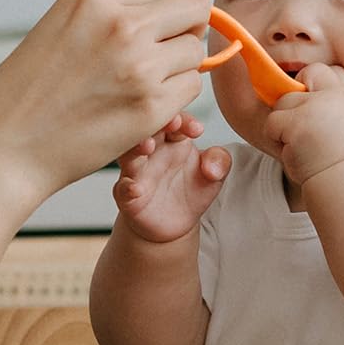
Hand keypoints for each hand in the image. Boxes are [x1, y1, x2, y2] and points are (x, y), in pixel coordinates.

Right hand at [0, 0, 212, 198]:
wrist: (4, 147)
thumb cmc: (28, 92)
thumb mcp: (64, 23)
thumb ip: (119, 7)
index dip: (181, 1)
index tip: (176, 19)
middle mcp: (121, 24)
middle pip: (194, 10)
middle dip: (186, 29)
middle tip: (160, 52)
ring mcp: (139, 65)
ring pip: (195, 52)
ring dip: (178, 67)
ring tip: (140, 82)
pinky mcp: (151, 106)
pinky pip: (191, 89)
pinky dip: (174, 99)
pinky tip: (139, 105)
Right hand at [115, 114, 230, 243]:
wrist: (175, 223)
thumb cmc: (192, 191)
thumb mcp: (214, 176)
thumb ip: (220, 163)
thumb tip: (211, 167)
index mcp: (173, 140)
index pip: (175, 121)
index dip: (184, 121)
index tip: (197, 130)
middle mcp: (152, 152)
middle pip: (148, 130)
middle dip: (156, 124)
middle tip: (171, 123)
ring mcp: (137, 173)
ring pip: (130, 155)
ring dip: (136, 148)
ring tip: (148, 146)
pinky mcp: (129, 197)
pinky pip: (123, 189)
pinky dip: (127, 187)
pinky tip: (135, 187)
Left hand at [262, 62, 343, 188]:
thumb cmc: (343, 160)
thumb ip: (326, 104)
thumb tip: (291, 89)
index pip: (319, 70)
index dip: (308, 86)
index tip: (312, 109)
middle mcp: (333, 95)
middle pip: (295, 87)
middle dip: (293, 109)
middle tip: (306, 133)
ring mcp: (314, 107)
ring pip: (281, 104)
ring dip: (284, 127)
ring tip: (303, 146)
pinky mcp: (296, 123)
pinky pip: (271, 124)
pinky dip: (276, 141)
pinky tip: (295, 153)